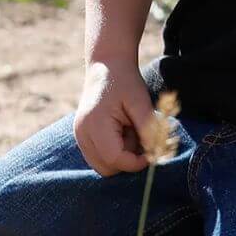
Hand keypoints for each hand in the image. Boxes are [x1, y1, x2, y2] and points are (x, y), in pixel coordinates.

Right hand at [75, 61, 160, 175]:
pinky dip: (114, 151)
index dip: (136, 162)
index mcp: (95, 124)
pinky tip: (122, 132)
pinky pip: (100, 157)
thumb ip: (148, 128)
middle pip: (107, 168)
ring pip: (103, 165)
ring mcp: (79, 136)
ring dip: (121, 156)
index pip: (115, 159)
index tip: (152, 153)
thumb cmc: (125, 82)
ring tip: (129, 131)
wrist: (106, 66)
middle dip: (128, 160)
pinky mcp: (82, 137)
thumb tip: (155, 154)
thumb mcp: (141, 101)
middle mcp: (82, 134)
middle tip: (139, 136)